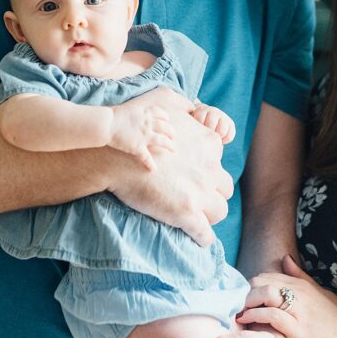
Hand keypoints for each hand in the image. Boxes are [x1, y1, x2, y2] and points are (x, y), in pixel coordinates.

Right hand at [105, 87, 232, 246]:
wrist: (112, 153)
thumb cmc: (135, 122)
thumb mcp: (166, 99)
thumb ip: (185, 106)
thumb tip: (194, 109)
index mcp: (209, 143)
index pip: (219, 160)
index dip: (207, 168)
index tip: (194, 172)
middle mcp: (210, 168)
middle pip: (224, 187)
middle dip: (213, 192)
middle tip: (196, 195)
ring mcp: (199, 192)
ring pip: (220, 210)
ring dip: (210, 213)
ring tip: (196, 216)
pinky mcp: (186, 213)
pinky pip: (205, 234)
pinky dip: (202, 237)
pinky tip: (196, 237)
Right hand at [108, 102, 173, 170]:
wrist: (106, 123)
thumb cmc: (112, 116)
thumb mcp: (128, 109)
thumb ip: (136, 113)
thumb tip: (136, 114)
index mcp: (145, 113)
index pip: (161, 114)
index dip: (166, 118)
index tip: (168, 121)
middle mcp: (148, 124)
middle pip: (166, 127)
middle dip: (172, 132)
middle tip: (174, 137)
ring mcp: (144, 136)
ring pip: (162, 141)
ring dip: (170, 145)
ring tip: (174, 150)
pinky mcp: (137, 147)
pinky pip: (147, 157)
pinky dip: (151, 164)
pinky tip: (154, 169)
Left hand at [236, 255, 336, 337]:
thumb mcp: (319, 292)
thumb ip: (300, 276)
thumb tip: (284, 258)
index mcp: (302, 284)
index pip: (267, 275)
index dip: (251, 286)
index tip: (242, 298)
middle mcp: (299, 292)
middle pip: (261, 281)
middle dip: (245, 293)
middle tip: (236, 307)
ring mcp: (299, 309)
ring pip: (264, 294)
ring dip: (246, 302)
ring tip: (238, 313)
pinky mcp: (298, 328)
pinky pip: (270, 315)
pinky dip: (255, 316)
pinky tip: (247, 321)